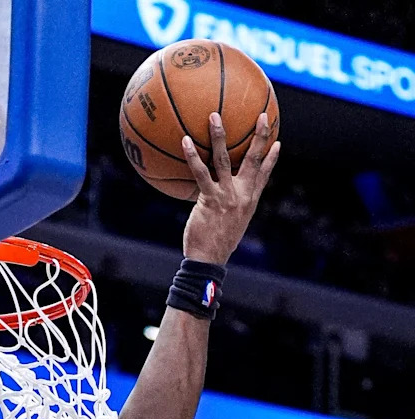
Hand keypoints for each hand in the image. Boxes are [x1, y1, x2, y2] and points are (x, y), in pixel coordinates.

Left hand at [182, 112, 280, 265]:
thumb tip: (219, 204)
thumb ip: (229, 209)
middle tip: (264, 114)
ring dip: (219, 135)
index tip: (277, 142)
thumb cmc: (216, 246)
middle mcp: (242, 194)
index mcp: (249, 201)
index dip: (271, 158)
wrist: (209, 260)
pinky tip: (185, 141)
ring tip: (214, 116)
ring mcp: (227, 195)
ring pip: (225, 158)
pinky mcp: (210, 198)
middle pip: (254, 159)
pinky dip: (193, 156)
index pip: (264, 175)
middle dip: (260, 135)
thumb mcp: (230, 226)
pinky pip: (201, 172)